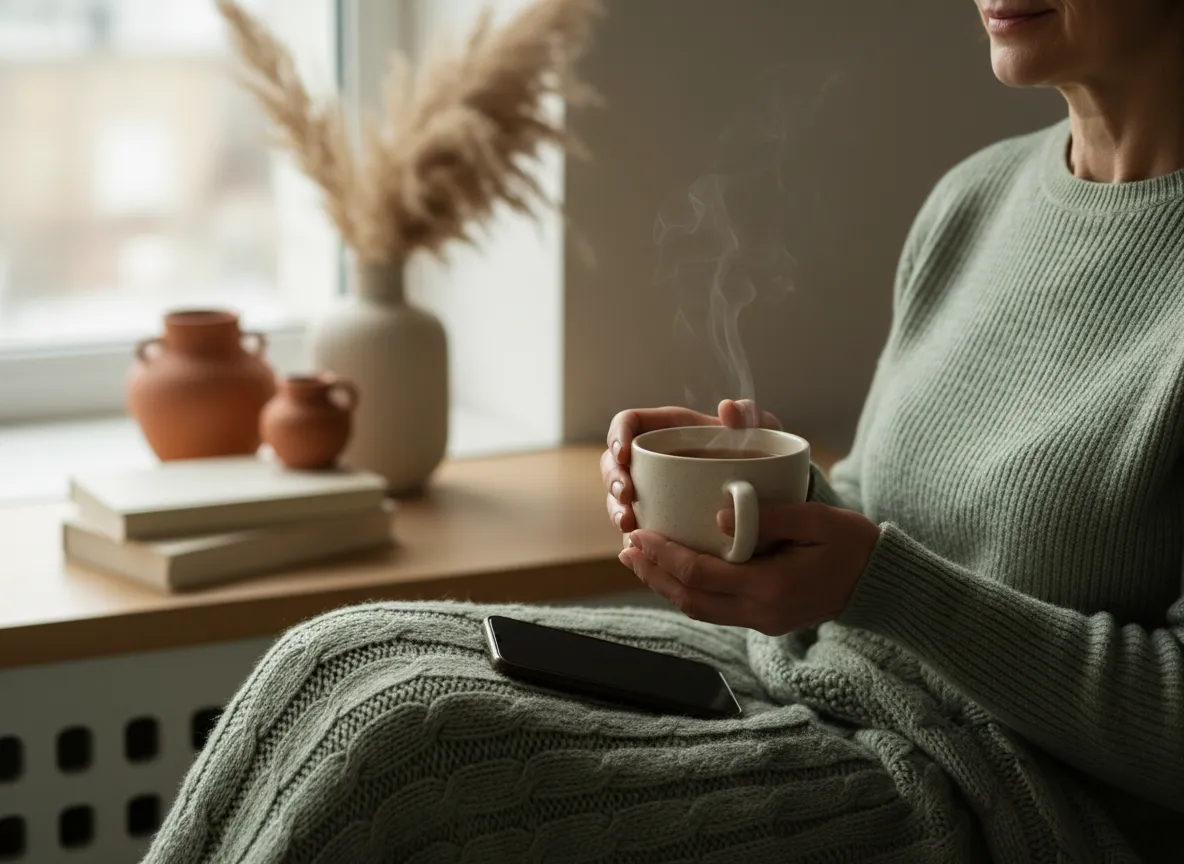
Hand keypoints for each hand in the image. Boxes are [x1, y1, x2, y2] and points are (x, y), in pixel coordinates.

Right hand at [602, 399, 781, 536]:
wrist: (772, 498)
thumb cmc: (762, 457)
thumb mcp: (762, 432)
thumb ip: (751, 415)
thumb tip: (727, 409)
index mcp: (669, 429)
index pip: (629, 423)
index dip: (618, 435)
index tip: (624, 453)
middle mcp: (654, 460)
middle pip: (614, 463)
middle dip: (612, 479)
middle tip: (627, 495)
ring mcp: (652, 491)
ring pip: (618, 497)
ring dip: (615, 510)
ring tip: (629, 525)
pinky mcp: (658, 519)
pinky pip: (636, 528)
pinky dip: (632, 539)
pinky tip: (639, 549)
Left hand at [618, 501, 880, 634]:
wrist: (879, 581)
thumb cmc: (852, 543)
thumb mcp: (818, 520)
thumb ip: (770, 517)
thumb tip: (717, 517)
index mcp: (771, 587)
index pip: (700, 575)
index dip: (664, 555)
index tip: (639, 533)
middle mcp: (761, 612)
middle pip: (690, 599)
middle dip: (653, 573)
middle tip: (626, 547)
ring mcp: (762, 621)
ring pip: (698, 609)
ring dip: (664, 585)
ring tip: (638, 559)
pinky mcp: (764, 621)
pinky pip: (714, 609)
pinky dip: (687, 590)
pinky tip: (673, 570)